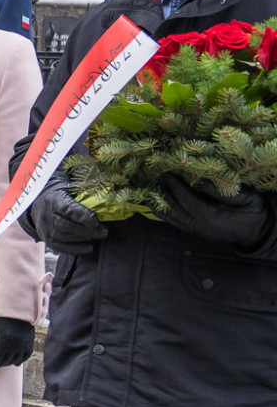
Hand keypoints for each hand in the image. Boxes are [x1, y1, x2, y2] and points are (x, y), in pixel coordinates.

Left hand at [0, 316, 36, 371]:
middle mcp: (15, 345)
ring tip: (3, 363)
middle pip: (5, 361)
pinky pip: (25, 357)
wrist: (21, 311)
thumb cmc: (3, 318)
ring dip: (8, 363)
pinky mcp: (30, 344)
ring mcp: (24, 346)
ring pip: (15, 360)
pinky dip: (19, 361)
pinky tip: (15, 363)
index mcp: (4, 341)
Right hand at [24, 185, 103, 255]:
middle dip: (87, 230)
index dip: (82, 216)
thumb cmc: (61, 194)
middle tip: (104, 231)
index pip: (67, 209)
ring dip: (84, 239)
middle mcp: (46, 215)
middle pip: (65, 226)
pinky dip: (76, 249)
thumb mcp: (71, 188)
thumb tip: (108, 196)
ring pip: (64, 237)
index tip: (96, 221)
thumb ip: (85, 193)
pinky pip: (61, 248)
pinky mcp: (47, 240)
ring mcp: (45, 229)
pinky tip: (89, 248)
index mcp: (54, 199)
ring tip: (99, 236)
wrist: (39, 203)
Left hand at [158, 174, 274, 249]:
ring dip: (157, 205)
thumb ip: (225, 192)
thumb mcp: (247, 198)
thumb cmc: (255, 212)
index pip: (186, 199)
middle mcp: (200, 225)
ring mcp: (197, 231)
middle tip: (151, 179)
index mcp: (212, 215)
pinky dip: (164, 214)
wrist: (260, 233)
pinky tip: (156, 206)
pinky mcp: (196, 232)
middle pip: (174, 209)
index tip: (165, 174)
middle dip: (161, 193)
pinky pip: (175, 223)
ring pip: (171, 218)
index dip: (175, 186)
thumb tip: (203, 181)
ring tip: (146, 193)